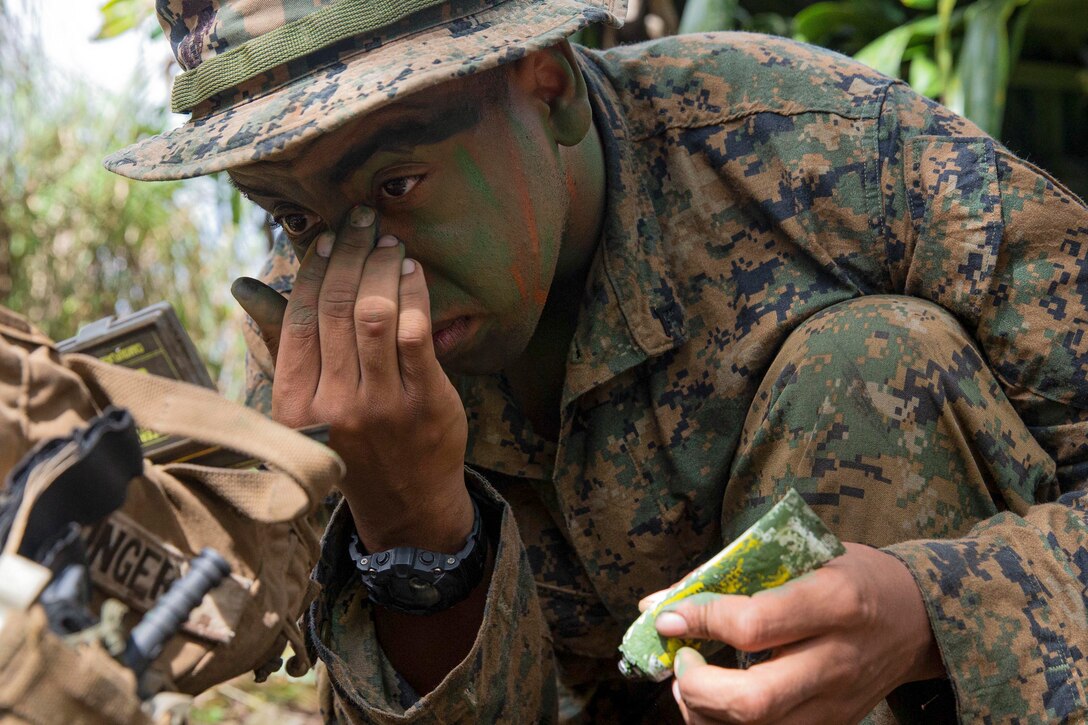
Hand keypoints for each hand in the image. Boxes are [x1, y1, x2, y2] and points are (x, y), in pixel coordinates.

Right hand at [231, 206, 470, 551]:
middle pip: (337, 307)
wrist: (408, 505)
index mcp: (295, 403)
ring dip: (383, 267)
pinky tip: (414, 274)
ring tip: (390, 242)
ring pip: (375, 313)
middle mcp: (334, 404)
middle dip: (352, 253)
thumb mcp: (307, 403)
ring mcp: (381, 404)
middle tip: (365, 220)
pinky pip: (415, 331)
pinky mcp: (424, 402)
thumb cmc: (355, 445)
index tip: (330, 237)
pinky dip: (414, 294)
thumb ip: (283, 344)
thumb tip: (243, 286)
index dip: (315, 269)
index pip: (298, 317)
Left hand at [649, 543, 944, 723]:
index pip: (754, 625)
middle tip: (681, 660)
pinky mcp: (833, 724)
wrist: (919, 620)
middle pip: (754, 700)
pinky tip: (713, 702)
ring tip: (689, 683)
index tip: (669, 617)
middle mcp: (837, 659)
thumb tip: (657, 603)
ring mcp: (836, 702)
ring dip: (705, 713)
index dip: (701, 622)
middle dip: (697, 687)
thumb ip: (734, 575)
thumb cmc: (852, 576)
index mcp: (835, 601)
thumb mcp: (805, 554)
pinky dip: (726, 724)